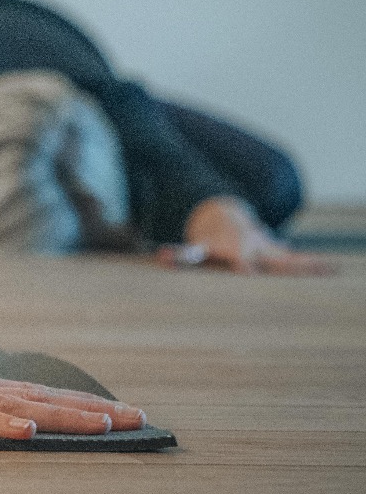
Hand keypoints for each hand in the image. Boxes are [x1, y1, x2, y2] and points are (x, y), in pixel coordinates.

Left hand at [163, 195, 336, 275]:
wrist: (223, 214)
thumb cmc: (208, 238)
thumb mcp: (195, 247)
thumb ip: (181, 253)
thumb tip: (161, 254)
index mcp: (239, 251)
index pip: (247, 267)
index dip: (250, 272)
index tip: (255, 279)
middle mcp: (258, 248)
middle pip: (277, 261)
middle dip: (290, 267)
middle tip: (310, 271)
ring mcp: (270, 247)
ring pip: (292, 258)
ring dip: (310, 265)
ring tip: (332, 270)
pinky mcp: (278, 248)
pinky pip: (297, 258)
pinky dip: (312, 264)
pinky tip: (331, 269)